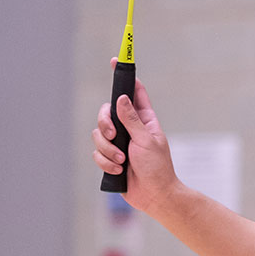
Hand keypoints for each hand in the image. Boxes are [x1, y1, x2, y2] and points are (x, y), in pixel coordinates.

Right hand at [92, 58, 179, 213]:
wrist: (154, 195)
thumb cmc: (157, 167)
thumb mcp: (146, 140)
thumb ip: (131, 119)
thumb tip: (121, 98)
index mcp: (144, 119)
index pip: (134, 93)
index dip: (125, 78)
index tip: (117, 60)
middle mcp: (130, 128)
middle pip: (106, 113)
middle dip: (105, 125)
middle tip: (114, 137)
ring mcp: (119, 143)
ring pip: (98, 135)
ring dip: (108, 151)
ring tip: (122, 161)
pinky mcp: (110, 158)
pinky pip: (97, 154)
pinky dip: (105, 163)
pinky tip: (118, 171)